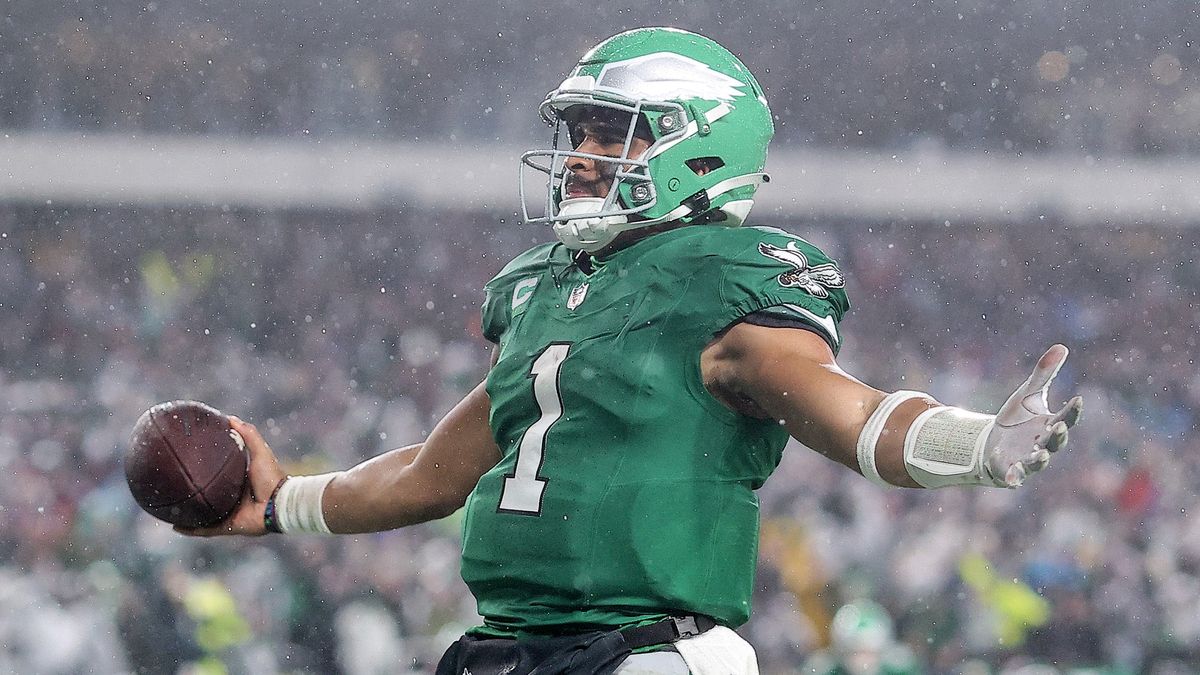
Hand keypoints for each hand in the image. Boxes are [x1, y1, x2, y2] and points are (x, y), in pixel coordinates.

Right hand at [176, 416, 286, 535]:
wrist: (280, 504)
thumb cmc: (272, 477)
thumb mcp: (260, 451)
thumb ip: (248, 434)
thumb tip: (230, 418)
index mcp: (239, 482)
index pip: (218, 475)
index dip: (204, 470)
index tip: (188, 462)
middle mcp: (233, 498)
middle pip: (208, 495)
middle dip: (192, 493)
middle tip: (173, 486)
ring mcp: (230, 514)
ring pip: (203, 515)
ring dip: (187, 514)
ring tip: (167, 510)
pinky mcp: (229, 527)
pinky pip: (205, 530)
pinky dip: (191, 530)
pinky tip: (175, 527)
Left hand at [983, 344, 1083, 487]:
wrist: (992, 442)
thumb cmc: (1016, 420)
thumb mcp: (1027, 394)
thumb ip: (1044, 374)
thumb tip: (1061, 346)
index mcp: (1050, 426)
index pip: (1066, 418)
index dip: (1072, 410)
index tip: (1077, 399)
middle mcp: (1043, 445)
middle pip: (1056, 442)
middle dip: (1058, 436)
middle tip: (1058, 427)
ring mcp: (1028, 460)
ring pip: (1038, 463)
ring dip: (1040, 460)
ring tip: (1041, 456)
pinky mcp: (1011, 471)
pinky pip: (1014, 476)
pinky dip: (1013, 476)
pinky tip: (1009, 474)